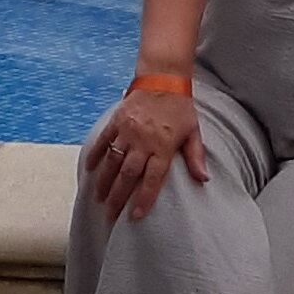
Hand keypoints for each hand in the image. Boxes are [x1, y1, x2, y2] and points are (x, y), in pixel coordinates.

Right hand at [85, 84, 206, 220]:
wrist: (163, 77)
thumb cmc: (180, 107)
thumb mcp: (193, 131)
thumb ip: (195, 157)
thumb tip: (204, 180)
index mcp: (163, 146)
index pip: (153, 179)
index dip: (144, 199)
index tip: (134, 216)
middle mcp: (143, 140)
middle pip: (129, 175)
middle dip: (118, 198)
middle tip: (110, 216)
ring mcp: (128, 130)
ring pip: (113, 161)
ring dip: (104, 182)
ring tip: (98, 199)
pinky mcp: (117, 120)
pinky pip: (104, 140)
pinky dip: (95, 155)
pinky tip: (90, 170)